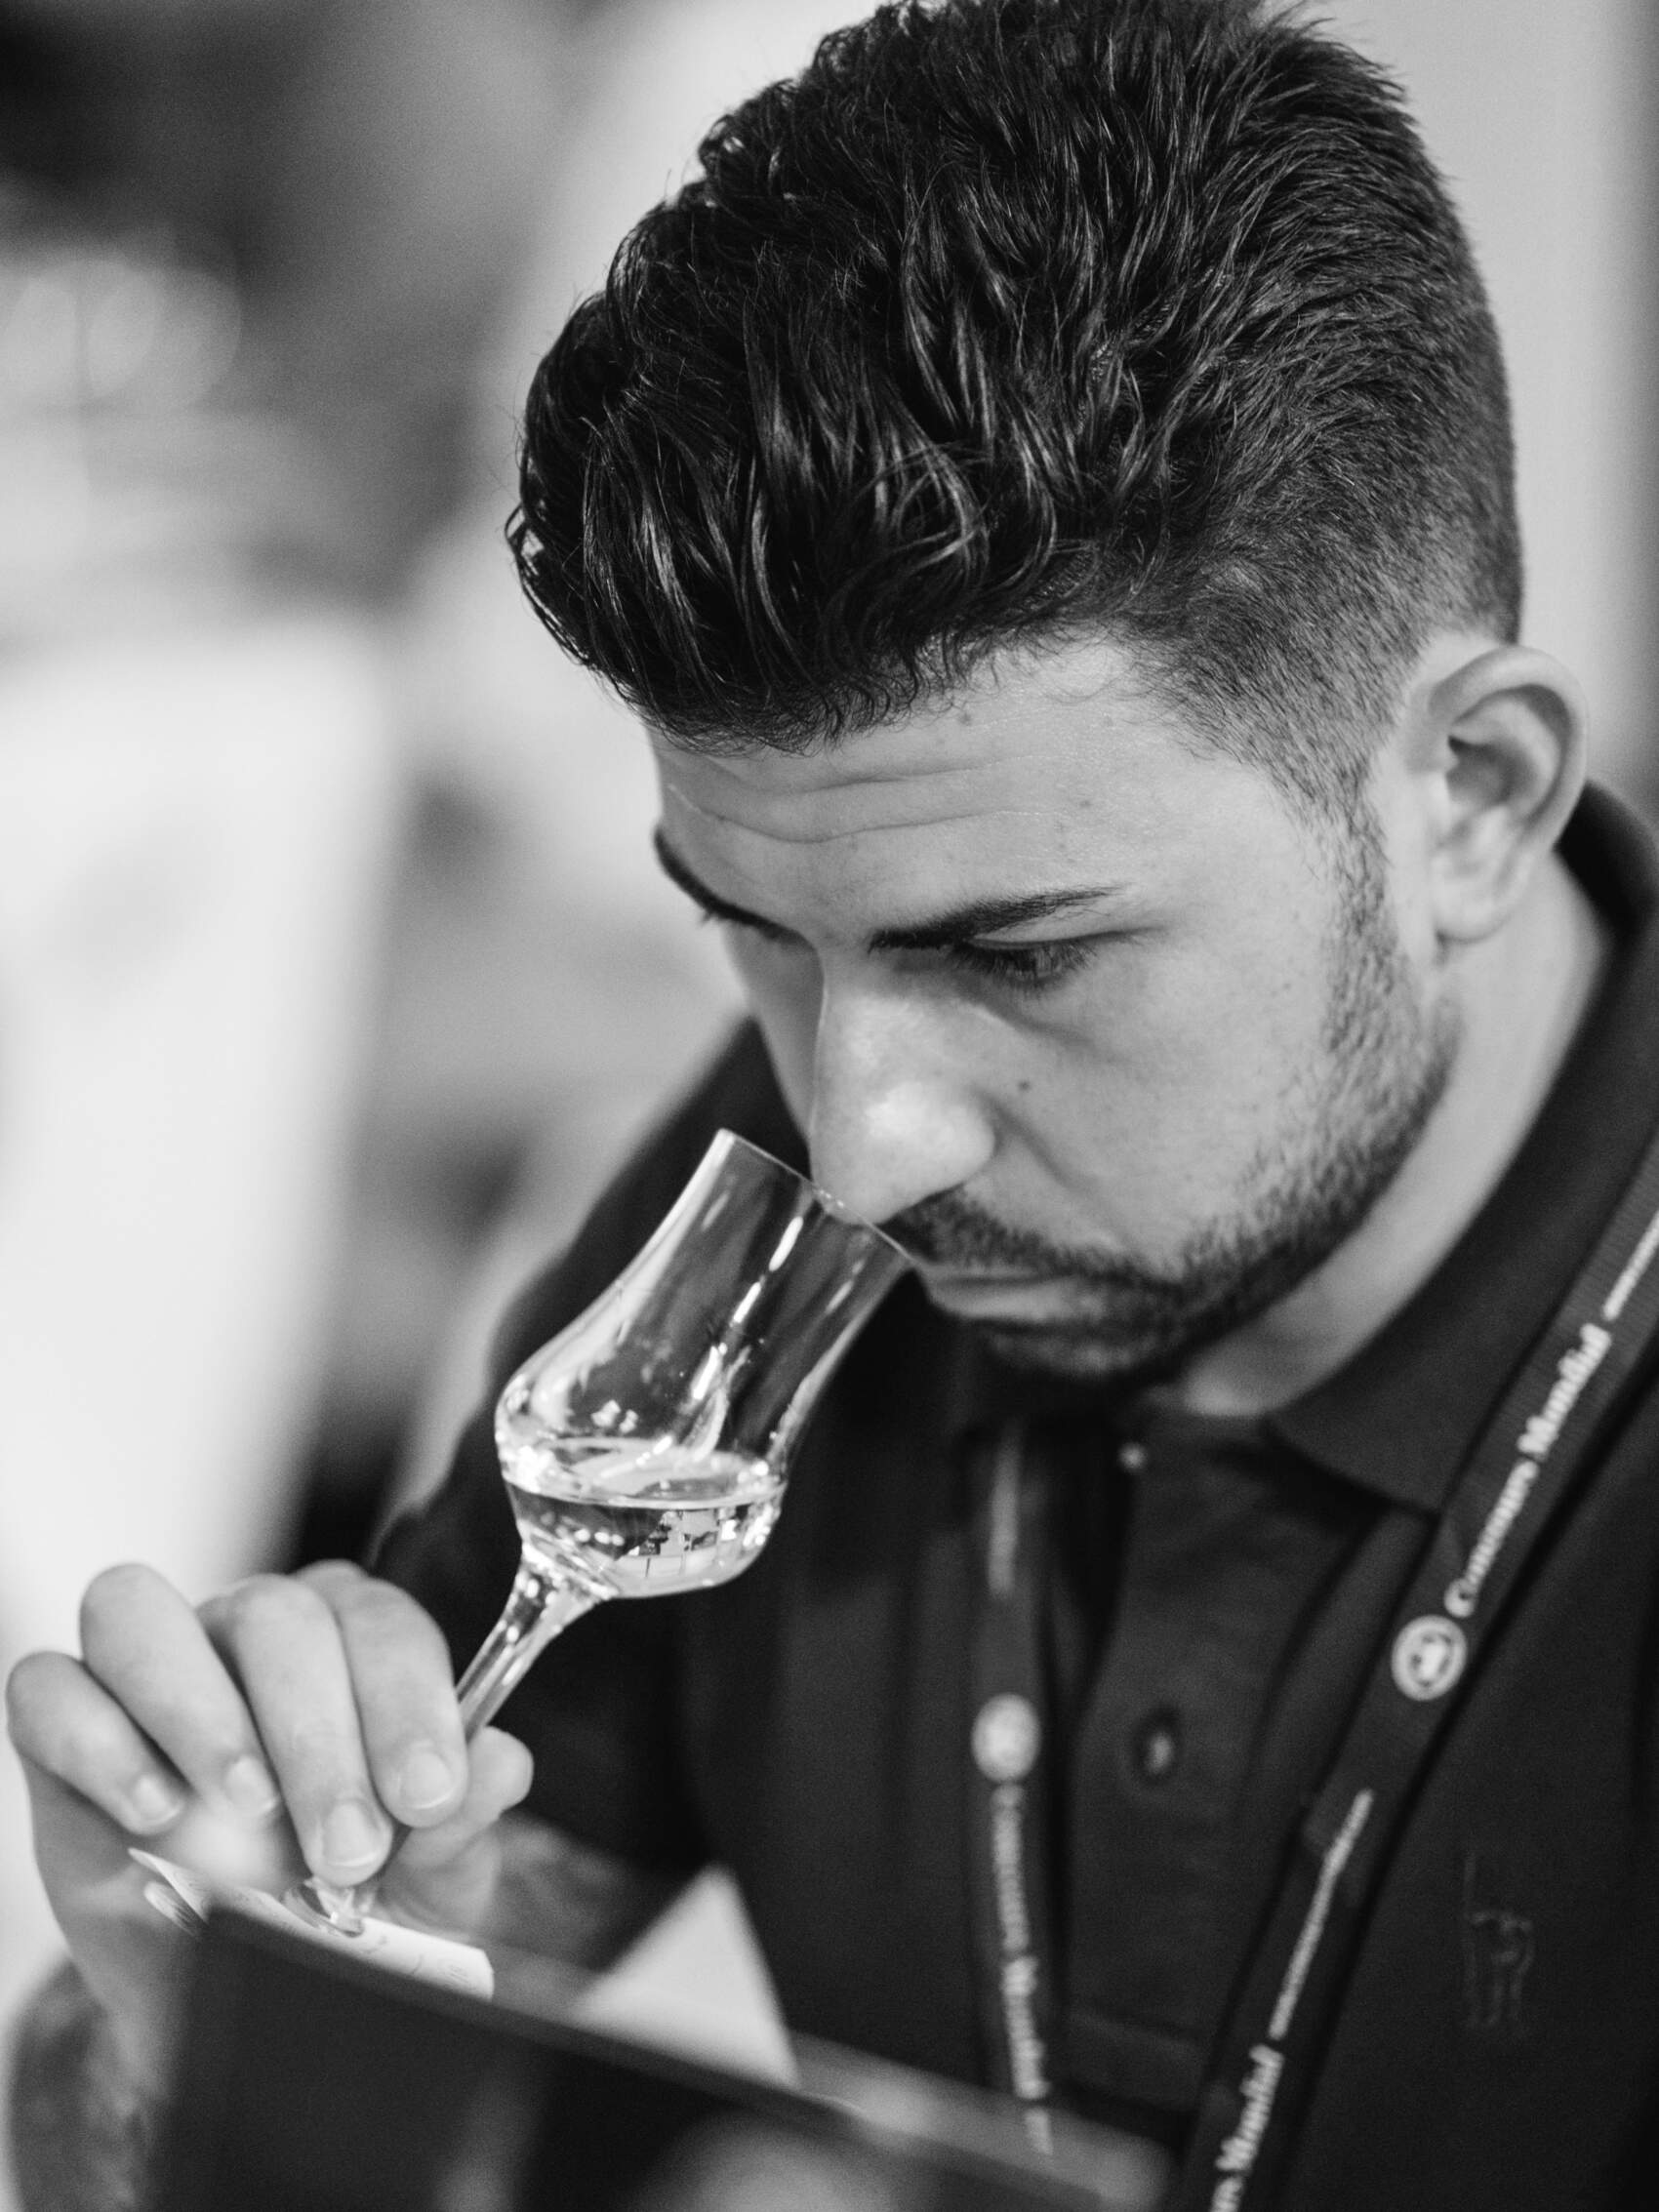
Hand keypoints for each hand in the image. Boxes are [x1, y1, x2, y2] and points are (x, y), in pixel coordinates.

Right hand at [5, 1560, 532, 2095]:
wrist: (249, 1993)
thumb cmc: (348, 1910)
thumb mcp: (430, 1882)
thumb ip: (463, 1822)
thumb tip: (500, 1762)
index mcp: (348, 1640)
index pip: (380, 1623)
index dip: (407, 1704)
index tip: (426, 1798)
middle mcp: (246, 1630)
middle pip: (274, 1615)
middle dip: (317, 1737)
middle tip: (344, 1851)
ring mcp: (147, 1669)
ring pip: (141, 1613)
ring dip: (198, 1710)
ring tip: (246, 1808)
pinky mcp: (61, 1729)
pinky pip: (49, 1687)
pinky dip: (99, 1742)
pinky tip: (156, 1812)